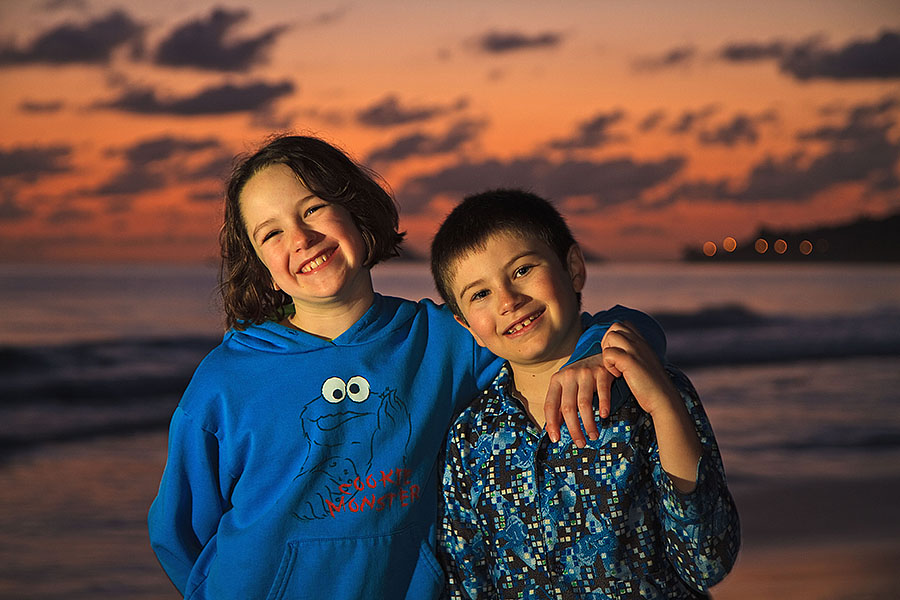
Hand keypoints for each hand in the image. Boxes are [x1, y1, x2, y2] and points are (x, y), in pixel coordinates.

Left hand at [544, 354, 613, 447]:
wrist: (600, 355)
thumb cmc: (581, 376)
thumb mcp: (566, 387)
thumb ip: (559, 405)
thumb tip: (552, 429)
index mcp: (556, 380)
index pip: (550, 405)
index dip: (552, 423)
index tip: (555, 439)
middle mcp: (569, 375)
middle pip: (568, 408)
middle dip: (573, 429)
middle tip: (580, 443)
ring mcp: (585, 373)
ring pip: (584, 404)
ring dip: (589, 424)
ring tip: (593, 435)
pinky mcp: (601, 372)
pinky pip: (603, 393)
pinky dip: (603, 406)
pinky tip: (604, 416)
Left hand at [601, 321, 701, 489]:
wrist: (663, 399)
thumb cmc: (652, 387)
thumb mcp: (645, 365)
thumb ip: (635, 356)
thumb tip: (620, 356)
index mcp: (643, 342)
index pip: (625, 324)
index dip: (615, 336)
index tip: (616, 353)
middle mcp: (640, 342)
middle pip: (615, 327)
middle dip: (608, 341)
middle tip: (612, 360)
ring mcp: (635, 349)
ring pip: (610, 336)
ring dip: (607, 351)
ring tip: (615, 367)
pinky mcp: (629, 360)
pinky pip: (608, 353)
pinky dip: (608, 364)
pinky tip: (618, 375)